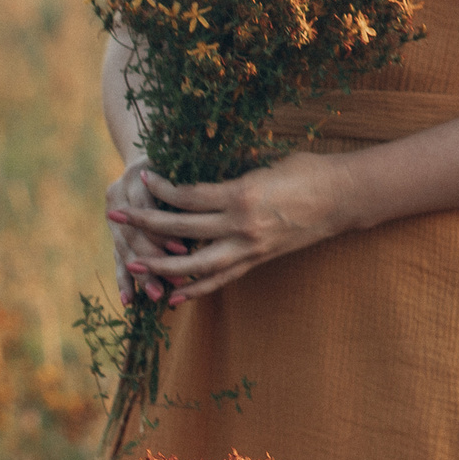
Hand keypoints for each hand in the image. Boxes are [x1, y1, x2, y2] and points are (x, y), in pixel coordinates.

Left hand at [106, 152, 351, 303]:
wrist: (345, 198)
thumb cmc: (308, 171)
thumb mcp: (265, 164)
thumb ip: (231, 175)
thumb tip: (201, 173)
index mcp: (241, 194)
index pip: (188, 196)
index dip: (161, 189)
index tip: (142, 179)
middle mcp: (242, 226)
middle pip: (181, 228)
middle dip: (144, 223)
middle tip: (114, 216)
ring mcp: (250, 247)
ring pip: (196, 263)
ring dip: (162, 264)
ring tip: (133, 263)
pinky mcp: (259, 260)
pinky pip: (222, 279)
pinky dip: (196, 288)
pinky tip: (173, 295)